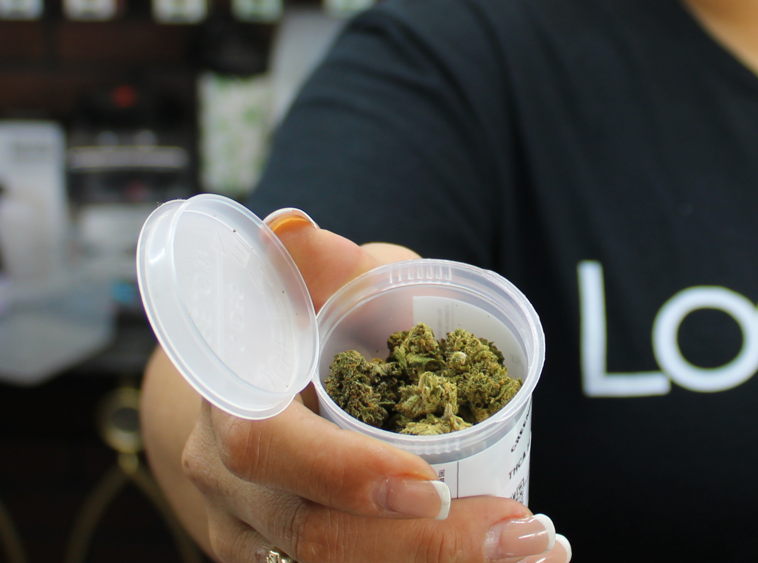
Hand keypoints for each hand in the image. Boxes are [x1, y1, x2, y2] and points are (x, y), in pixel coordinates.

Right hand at [149, 209, 571, 562]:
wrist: (262, 384)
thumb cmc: (308, 321)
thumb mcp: (327, 282)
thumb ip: (325, 263)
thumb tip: (292, 227)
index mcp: (230, 398)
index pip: (269, 449)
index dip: (344, 474)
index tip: (429, 485)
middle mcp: (226, 479)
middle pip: (312, 537)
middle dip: (422, 548)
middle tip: (521, 533)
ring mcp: (249, 532)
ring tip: (532, 549)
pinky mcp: (279, 562)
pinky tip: (505, 560)